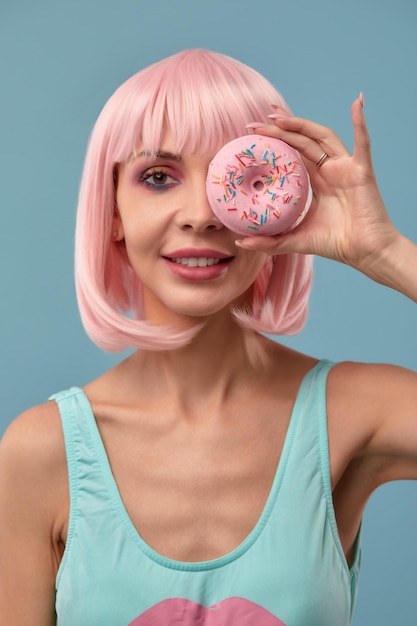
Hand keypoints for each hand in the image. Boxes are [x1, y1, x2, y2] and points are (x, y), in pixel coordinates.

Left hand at [237, 96, 397, 278]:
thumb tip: (240, 241)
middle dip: (280, 128)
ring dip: (301, 124)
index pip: (292, 153)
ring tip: (277, 117)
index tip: (251, 134)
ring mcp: (345, 168)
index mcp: (316, 181)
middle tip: (255, 123)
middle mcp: (329, 169)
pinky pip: (362, 143)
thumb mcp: (295, 240)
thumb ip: (269, 241)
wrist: (365, 252)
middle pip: (302, 140)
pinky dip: (360, 122)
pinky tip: (357, 103)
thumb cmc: (335, 244)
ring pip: (321, 137)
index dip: (274, 141)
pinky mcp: (361, 171)